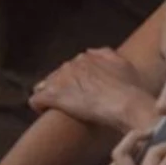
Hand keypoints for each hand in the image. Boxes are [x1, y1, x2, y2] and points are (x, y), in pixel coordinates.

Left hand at [30, 49, 157, 131]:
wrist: (125, 103)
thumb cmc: (129, 87)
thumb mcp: (123, 63)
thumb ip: (106, 53)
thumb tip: (90, 51)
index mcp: (86, 58)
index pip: (72, 66)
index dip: (75, 79)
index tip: (82, 90)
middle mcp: (71, 65)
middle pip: (57, 76)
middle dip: (62, 87)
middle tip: (73, 101)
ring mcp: (60, 80)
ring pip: (43, 86)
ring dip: (49, 95)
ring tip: (58, 108)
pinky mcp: (52, 96)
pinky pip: (35, 100)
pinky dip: (39, 106)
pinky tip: (47, 112)